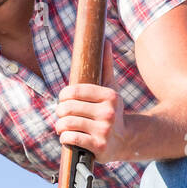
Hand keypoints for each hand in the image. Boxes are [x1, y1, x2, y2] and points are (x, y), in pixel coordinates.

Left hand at [54, 50, 124, 164]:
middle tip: (61, 115)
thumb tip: (106, 41)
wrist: (127, 140)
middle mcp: (108, 112)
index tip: (64, 101)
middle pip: (67, 108)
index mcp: (110, 95)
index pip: (73, 91)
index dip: (63, 96)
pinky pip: (71, 138)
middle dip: (60, 112)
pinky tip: (67, 137)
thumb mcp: (111, 88)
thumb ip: (106, 66)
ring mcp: (104, 130)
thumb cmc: (112, 111)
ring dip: (60, 126)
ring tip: (63, 127)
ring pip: (67, 123)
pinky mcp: (99, 146)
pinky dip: (64, 138)